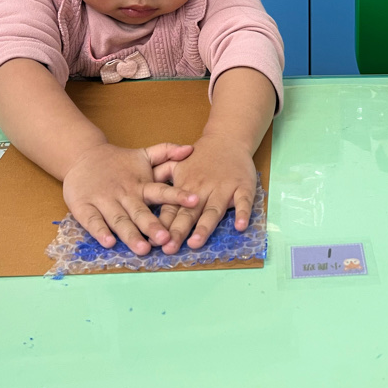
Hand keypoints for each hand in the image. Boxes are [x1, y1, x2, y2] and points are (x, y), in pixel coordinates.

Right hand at [62, 142, 197, 254]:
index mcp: (141, 184)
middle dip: (153, 225)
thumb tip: (190, 149)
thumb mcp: (144, 155)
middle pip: (140, 212)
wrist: (82, 155)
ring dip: (130, 234)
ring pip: (118, 220)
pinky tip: (109, 242)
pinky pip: (92, 220)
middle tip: (166, 238)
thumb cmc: (119, 161)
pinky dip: (100, 231)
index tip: (195, 201)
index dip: (177, 195)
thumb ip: (166, 152)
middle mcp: (124, 194)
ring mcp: (104, 201)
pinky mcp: (84, 207)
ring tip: (143, 248)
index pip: (161, 190)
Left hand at [155, 134, 256, 252]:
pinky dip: (243, 213)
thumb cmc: (200, 157)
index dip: (162, 225)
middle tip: (169, 249)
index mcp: (185, 187)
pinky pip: (244, 201)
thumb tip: (143, 194)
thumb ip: (160, 177)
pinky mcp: (243, 187)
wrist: (227, 138)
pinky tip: (240, 226)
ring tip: (195, 242)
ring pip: (214, 210)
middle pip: (189, 213)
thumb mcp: (177, 164)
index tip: (154, 241)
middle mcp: (203, 190)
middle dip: (179, 231)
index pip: (171, 209)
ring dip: (205, 227)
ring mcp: (224, 188)